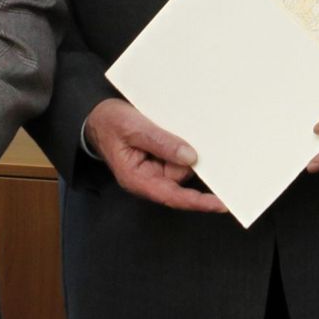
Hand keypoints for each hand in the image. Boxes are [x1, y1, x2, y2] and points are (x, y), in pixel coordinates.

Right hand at [82, 99, 229, 213]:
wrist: (97, 115)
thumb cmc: (109, 123)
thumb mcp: (133, 128)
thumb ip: (160, 142)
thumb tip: (190, 157)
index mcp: (138, 179)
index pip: (173, 196)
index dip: (198, 201)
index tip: (221, 203)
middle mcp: (149, 179)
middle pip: (181, 178)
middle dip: (190, 163)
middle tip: (192, 140)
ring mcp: (155, 169)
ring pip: (182, 165)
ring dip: (184, 148)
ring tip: (165, 127)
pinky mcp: (160, 159)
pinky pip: (178, 156)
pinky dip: (181, 145)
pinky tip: (173, 131)